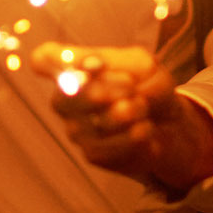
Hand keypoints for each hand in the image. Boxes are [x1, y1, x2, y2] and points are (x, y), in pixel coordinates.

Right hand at [29, 42, 212, 194]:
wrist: (169, 122)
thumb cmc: (148, 86)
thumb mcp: (143, 64)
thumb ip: (121, 63)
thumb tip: (94, 68)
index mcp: (72, 68)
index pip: (44, 59)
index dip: (59, 61)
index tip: (95, 63)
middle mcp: (65, 98)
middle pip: (69, 93)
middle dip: (108, 90)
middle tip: (131, 87)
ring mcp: (75, 128)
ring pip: (100, 119)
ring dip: (133, 110)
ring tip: (142, 107)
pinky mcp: (92, 153)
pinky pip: (115, 143)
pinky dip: (139, 132)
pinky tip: (144, 128)